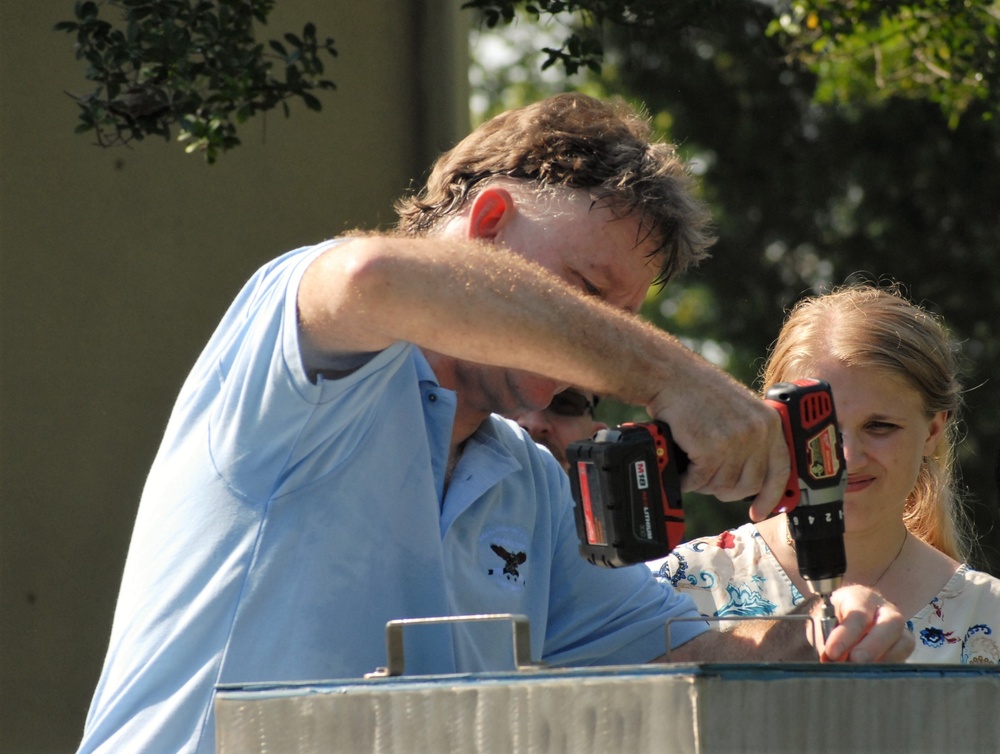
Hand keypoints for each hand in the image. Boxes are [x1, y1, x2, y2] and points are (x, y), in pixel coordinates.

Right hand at [647, 373, 788, 515]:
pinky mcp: (711, 448)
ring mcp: (735, 440)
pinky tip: (682, 465)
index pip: (780, 469)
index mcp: (769, 422)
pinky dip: (687, 478)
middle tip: (709, 479)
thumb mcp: (740, 409)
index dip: (771, 495)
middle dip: (726, 489)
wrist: (672, 376)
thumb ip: (752, 437)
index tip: (760, 510)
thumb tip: (752, 476)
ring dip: (704, 482)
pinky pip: (700, 480)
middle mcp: (757, 432)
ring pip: (722, 485)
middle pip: (748, 484)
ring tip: (693, 464)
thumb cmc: (699, 391)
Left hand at [818, 585, 913, 662]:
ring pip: (904, 642)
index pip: (857, 614)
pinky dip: (887, 668)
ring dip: (882, 660)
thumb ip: (826, 638)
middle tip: (855, 661)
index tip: (832, 652)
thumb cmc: (835, 618)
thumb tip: (830, 659)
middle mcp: (885, 609)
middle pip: (890, 623)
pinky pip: (904, 658)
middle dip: (872, 646)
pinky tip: (870, 674)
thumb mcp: (824, 622)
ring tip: (860, 671)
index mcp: (861, 597)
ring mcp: (900, 627)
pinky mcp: (905, 645)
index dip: (845, 635)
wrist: (847, 617)